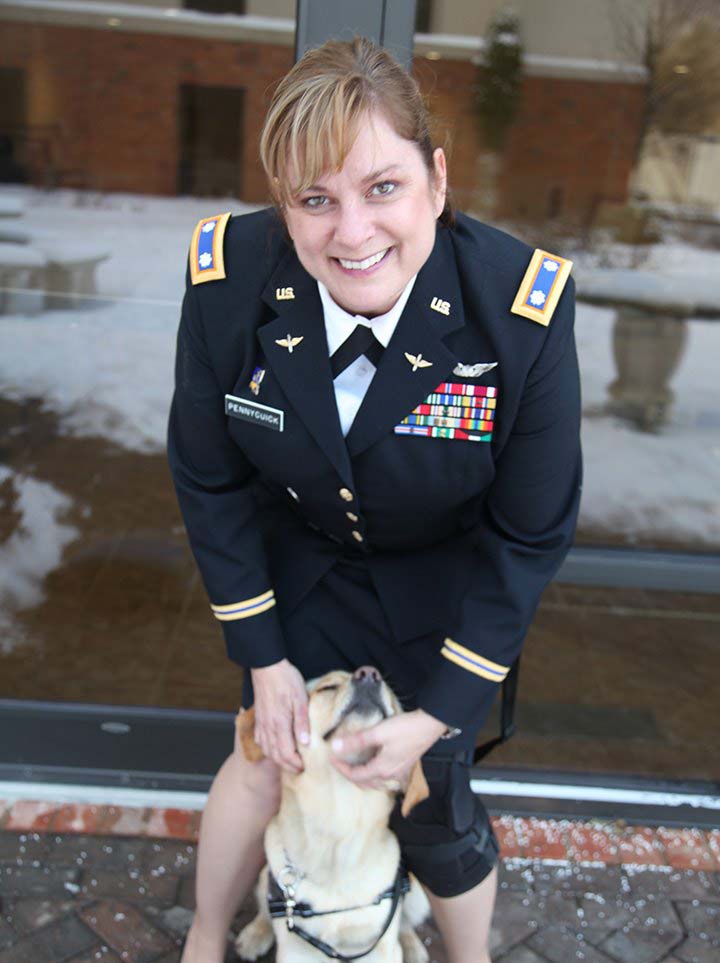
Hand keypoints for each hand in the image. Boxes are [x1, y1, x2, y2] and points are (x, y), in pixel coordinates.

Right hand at [250, 659, 309, 773]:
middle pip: (276, 756)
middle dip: (288, 766)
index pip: (287, 754)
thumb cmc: (285, 679)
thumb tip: (306, 743)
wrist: (267, 666)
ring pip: (267, 750)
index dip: (296, 764)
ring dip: (278, 760)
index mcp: (280, 723)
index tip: (306, 766)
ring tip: (290, 761)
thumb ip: (302, 722)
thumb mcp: (300, 698)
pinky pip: (260, 741)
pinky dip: (268, 749)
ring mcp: (261, 724)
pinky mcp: (258, 719)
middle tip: (300, 769)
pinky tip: (275, 748)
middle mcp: (268, 727)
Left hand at [329, 709, 446, 789]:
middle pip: (365, 783)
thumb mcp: (378, 732)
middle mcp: (390, 775)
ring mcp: (400, 772)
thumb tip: (336, 747)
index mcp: (382, 769)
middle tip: (340, 764)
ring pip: (376, 783)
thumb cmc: (405, 728)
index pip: (356, 775)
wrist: (430, 725)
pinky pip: (386, 778)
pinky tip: (375, 765)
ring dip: (363, 778)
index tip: (331, 759)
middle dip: (350, 775)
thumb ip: (356, 741)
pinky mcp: (406, 766)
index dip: (341, 768)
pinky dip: (375, 776)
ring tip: (354, 766)